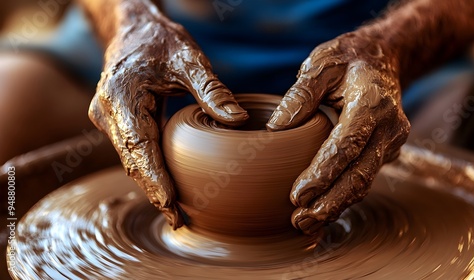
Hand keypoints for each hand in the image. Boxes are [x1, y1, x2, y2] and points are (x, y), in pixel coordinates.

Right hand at [88, 6, 247, 228]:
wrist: (132, 29)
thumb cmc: (160, 40)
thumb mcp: (189, 58)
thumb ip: (211, 89)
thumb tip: (237, 120)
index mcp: (121, 96)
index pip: (137, 145)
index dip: (154, 177)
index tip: (170, 203)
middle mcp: (107, 112)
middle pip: (133, 160)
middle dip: (154, 190)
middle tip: (178, 219)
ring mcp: (109, 119)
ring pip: (132, 159)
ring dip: (152, 184)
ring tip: (176, 212)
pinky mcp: (117, 122)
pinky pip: (134, 151)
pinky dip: (151, 169)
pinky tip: (168, 187)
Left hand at [267, 31, 409, 233]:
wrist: (384, 59)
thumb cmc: (348, 59)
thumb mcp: (322, 64)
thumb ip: (300, 94)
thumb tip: (276, 129)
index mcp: (373, 104)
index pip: (346, 146)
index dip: (323, 174)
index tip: (296, 195)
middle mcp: (389, 128)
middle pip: (359, 175)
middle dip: (329, 203)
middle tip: (299, 221)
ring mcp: (391, 143)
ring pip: (363, 182)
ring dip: (336, 206)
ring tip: (305, 223)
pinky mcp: (385, 152)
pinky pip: (364, 177)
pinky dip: (343, 196)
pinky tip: (322, 209)